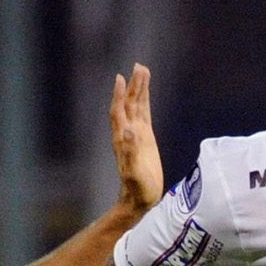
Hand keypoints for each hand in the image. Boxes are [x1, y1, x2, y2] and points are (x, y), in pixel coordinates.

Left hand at [110, 63, 161, 215]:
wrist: (140, 198)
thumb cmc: (137, 188)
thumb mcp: (133, 172)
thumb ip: (130, 152)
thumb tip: (129, 131)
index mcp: (122, 139)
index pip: (119, 111)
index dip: (119, 95)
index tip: (121, 78)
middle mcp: (127, 132)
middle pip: (128, 103)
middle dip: (132, 85)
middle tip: (138, 66)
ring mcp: (136, 133)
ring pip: (137, 105)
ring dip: (139, 88)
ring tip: (143, 70)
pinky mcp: (145, 137)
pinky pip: (145, 113)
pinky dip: (145, 100)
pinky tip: (147, 90)